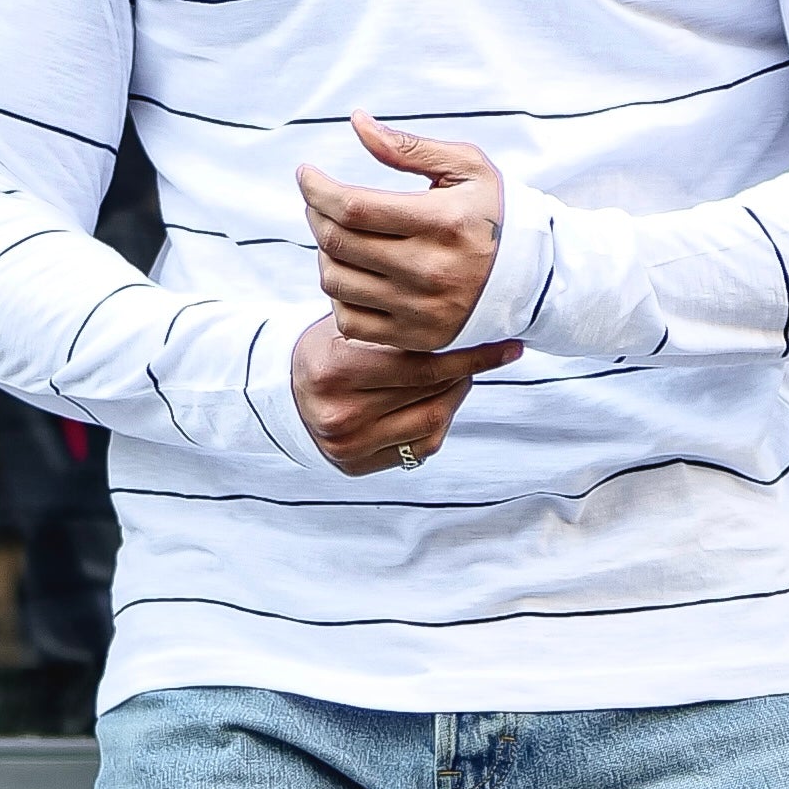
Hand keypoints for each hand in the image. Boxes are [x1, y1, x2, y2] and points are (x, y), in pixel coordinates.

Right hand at [290, 314, 521, 474]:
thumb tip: (472, 322)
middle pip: (432, 394)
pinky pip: (419, 448)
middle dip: (466, 371)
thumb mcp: (349, 325)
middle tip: (484, 352)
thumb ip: (398, 329)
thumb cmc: (327, 347)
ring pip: (431, 423)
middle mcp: (340, 414)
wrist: (282, 391)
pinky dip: (438, 422)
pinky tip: (439, 402)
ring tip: (461, 375)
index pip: (423, 365)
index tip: (507, 347)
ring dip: (457, 397)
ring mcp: (347, 446)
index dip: (471, 355)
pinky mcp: (354, 466)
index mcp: (336, 370)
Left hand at [299, 111, 508, 352]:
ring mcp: (422, 309)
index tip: (306, 174)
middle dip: (315, 214)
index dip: (317, 189)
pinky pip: (350, 321)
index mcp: (442, 222)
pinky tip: (352, 274)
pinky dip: (338, 295)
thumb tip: (357, 122)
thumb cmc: (495, 213)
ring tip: (337, 235)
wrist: (535, 279)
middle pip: (339, 243)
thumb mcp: (466, 168)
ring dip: (324, 253)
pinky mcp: (417, 337)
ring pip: (336, 282)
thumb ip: (409, 147)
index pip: (353, 207)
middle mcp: (430, 270)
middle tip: (318, 200)